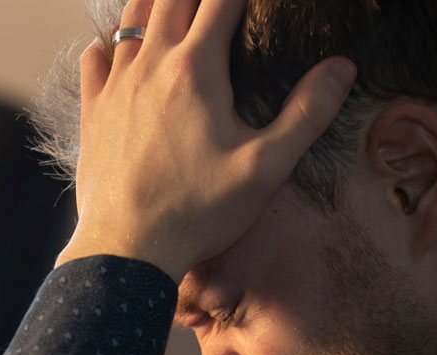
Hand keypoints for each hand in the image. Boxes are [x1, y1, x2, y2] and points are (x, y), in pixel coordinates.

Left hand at [56, 0, 355, 282]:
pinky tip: (120, 51)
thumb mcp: (265, 169)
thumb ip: (306, 115)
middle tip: (216, 4)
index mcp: (197, 69)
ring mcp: (117, 87)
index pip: (221, 0)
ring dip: (155, 5)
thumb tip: (342, 68)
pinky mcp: (95, 113)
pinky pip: (95, 59)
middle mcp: (151, 65)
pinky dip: (110, 44)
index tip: (252, 3)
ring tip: (173, 8)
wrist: (130, 249)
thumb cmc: (199, 213)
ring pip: (132, 19)